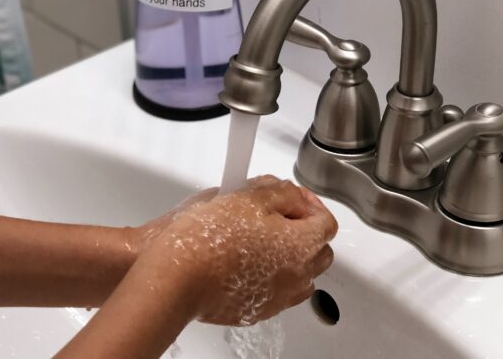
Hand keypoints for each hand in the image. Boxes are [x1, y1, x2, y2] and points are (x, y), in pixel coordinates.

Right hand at [139, 175, 337, 325]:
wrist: (176, 279)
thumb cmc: (207, 239)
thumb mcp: (248, 196)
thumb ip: (280, 191)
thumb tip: (291, 194)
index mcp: (301, 245)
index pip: (326, 221)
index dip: (309, 203)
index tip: (290, 196)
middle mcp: (297, 276)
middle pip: (320, 251)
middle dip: (305, 230)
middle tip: (280, 216)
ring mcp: (278, 298)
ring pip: (301, 275)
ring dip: (292, 256)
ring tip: (265, 241)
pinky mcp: (257, 310)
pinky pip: (278, 292)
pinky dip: (273, 277)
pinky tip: (250, 262)